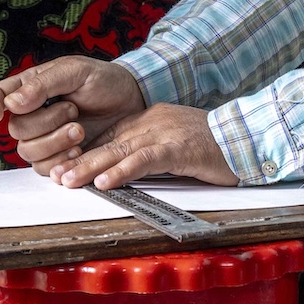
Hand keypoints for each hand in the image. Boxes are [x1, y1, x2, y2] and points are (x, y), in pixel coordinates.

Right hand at [0, 56, 145, 175]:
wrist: (131, 102)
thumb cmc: (103, 81)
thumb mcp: (75, 71)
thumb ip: (43, 84)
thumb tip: (11, 103)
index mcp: (31, 88)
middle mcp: (33, 114)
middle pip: (16, 129)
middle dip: (45, 123)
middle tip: (73, 112)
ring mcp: (44, 138)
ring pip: (27, 152)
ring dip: (54, 143)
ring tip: (79, 131)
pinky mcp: (58, 157)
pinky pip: (44, 168)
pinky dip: (61, 161)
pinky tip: (79, 150)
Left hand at [50, 104, 238, 189]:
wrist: (246, 138)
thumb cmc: (213, 146)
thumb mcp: (175, 144)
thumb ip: (150, 152)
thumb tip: (122, 169)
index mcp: (150, 121)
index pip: (109, 136)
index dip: (84, 153)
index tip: (63, 168)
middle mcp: (152, 123)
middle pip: (108, 142)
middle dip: (80, 160)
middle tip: (57, 176)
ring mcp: (165, 133)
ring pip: (120, 149)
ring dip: (92, 167)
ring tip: (70, 180)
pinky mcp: (179, 148)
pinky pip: (145, 159)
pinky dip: (123, 171)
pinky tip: (106, 182)